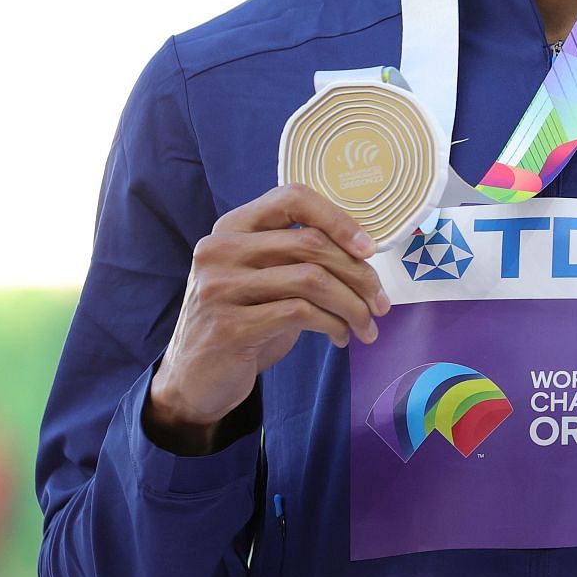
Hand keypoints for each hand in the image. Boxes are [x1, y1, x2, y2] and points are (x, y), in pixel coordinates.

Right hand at [146, 184, 386, 453]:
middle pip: (311, 243)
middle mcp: (219, 250)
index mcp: (231, 227)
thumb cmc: (244, 321)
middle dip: (359, 274)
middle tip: (381, 303)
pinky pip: (302, 314)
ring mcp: (219, 288)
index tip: (370, 249)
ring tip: (367, 326)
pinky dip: (334, 325)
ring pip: (312, 280)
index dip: (338, 218)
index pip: (292, 197)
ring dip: (353, 306)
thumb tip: (365, 253)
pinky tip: (340, 337)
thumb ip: (296, 256)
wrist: (195, 379)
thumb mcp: (263, 278)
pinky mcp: (229, 327)